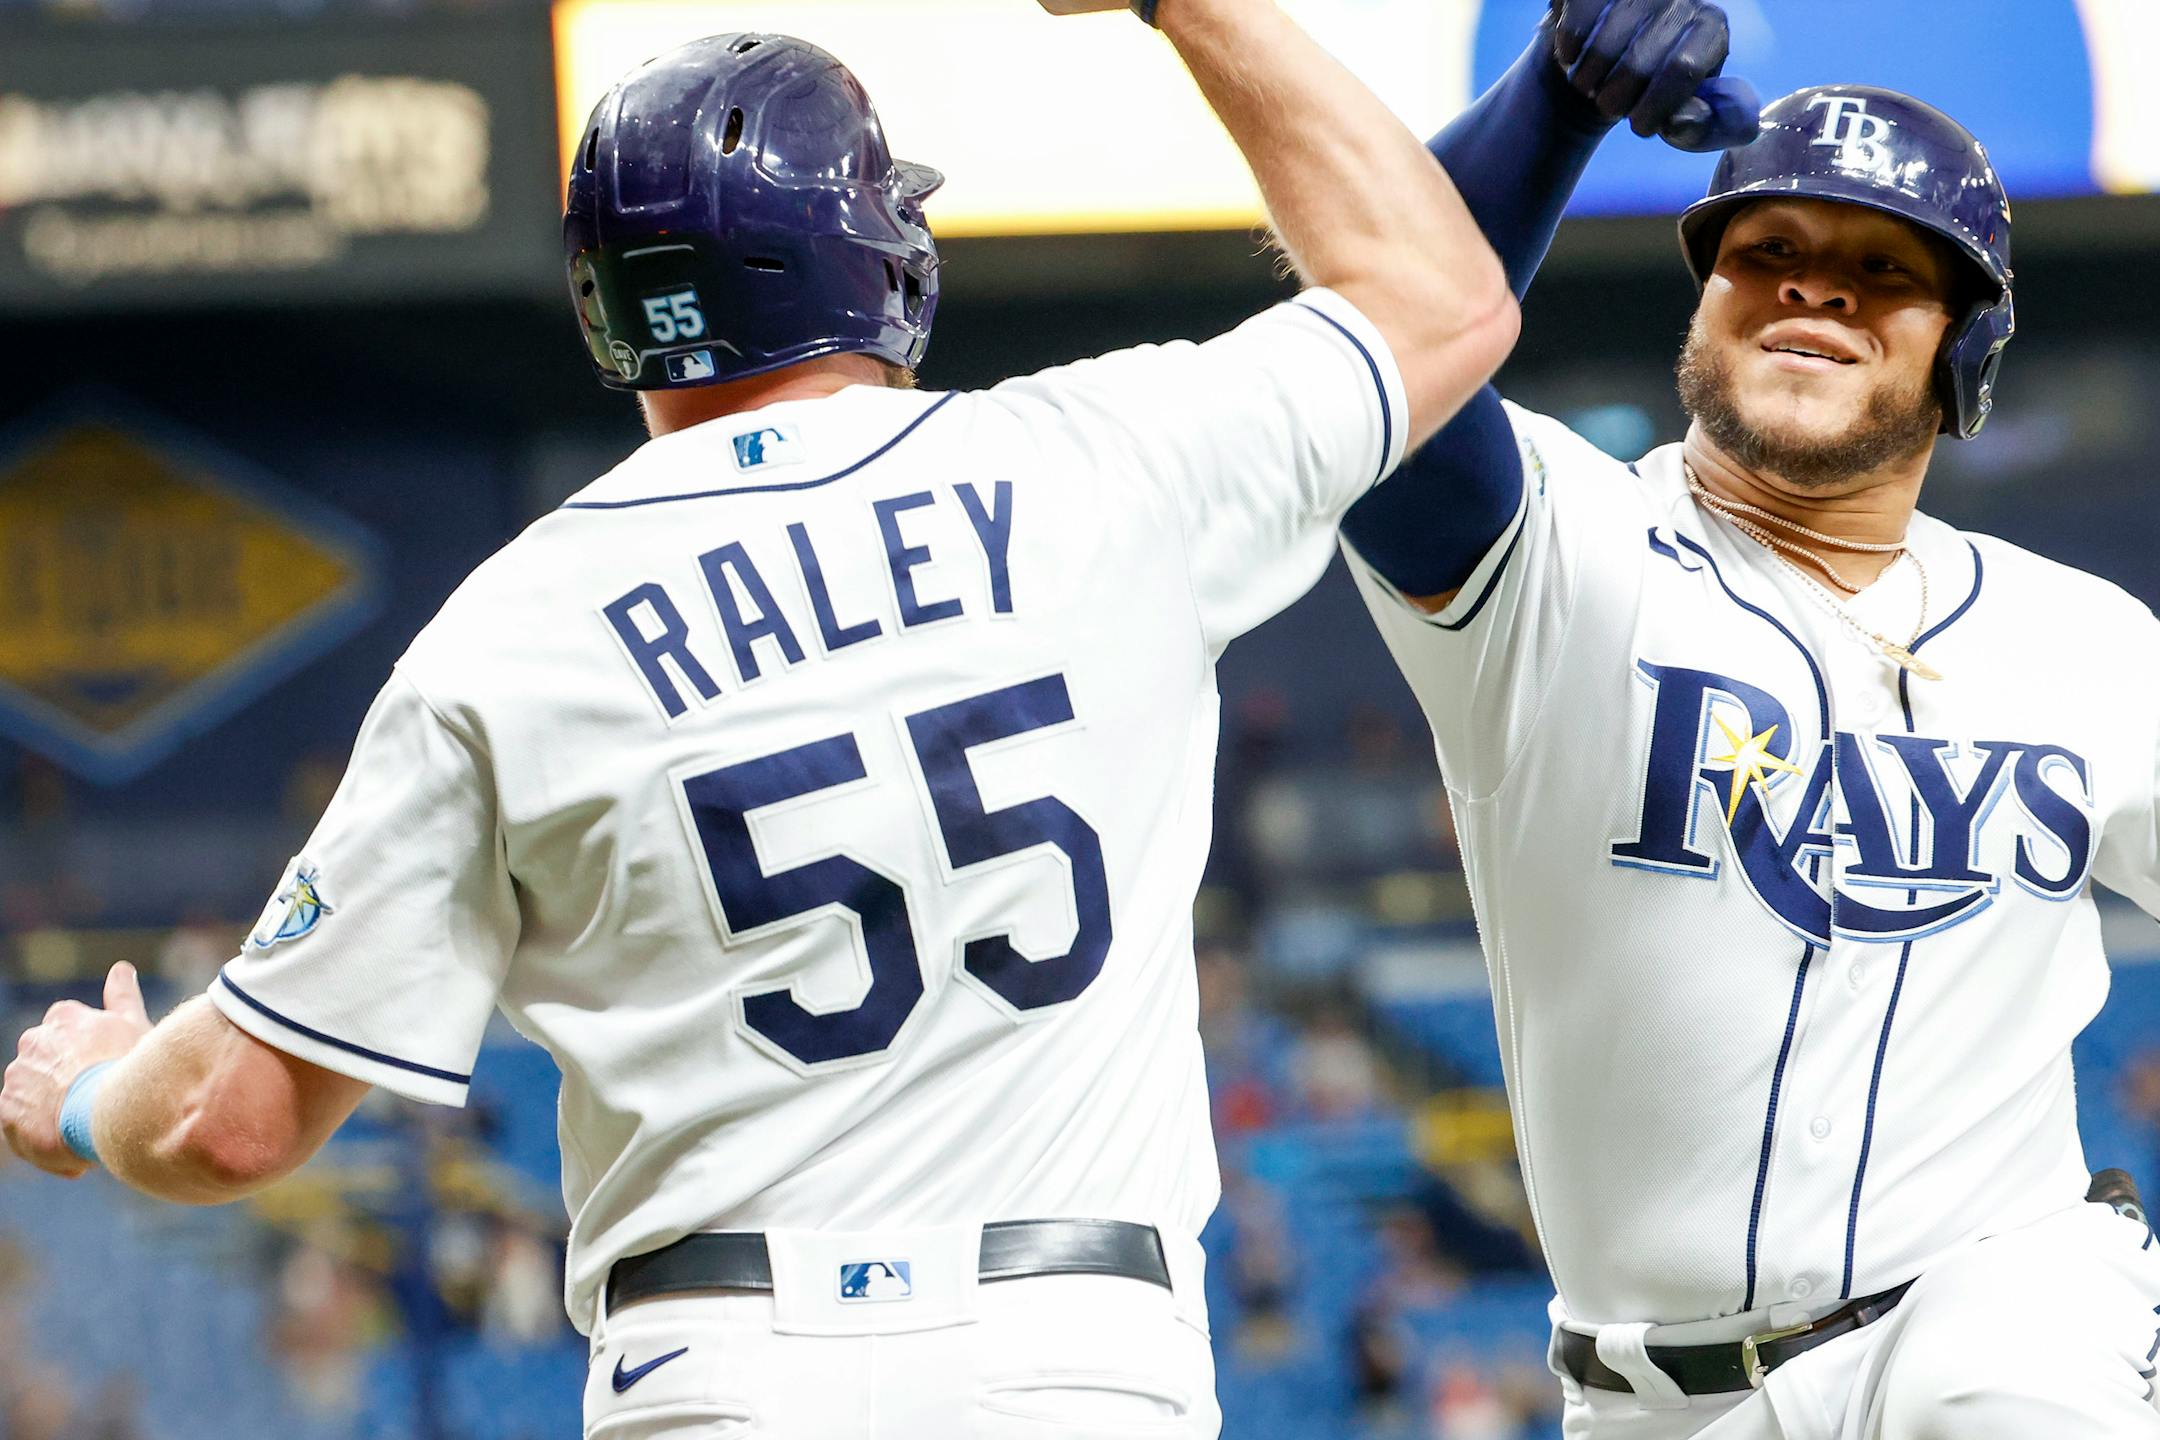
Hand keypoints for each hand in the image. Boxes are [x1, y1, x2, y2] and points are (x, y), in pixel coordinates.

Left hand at [2, 963, 152, 1178]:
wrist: (106, 1114)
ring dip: (50, 1100)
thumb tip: (121, 968)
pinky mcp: (6, 1112)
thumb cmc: (127, 1066)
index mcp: (63, 1017)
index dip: (87, 1048)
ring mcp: (16, 1077)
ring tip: (81, 1119)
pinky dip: (38, 1127)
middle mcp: (32, 1042)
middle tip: (92, 1091)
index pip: (67, 1027)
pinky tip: (66, 1135)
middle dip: (63, 1072)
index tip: (103, 1063)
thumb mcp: (134, 1025)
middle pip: (46, 1057)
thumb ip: (122, 996)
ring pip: (32, 1088)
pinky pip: (20, 1120)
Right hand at [1548, 0, 1761, 151]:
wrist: (1616, 55)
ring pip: (1602, 49)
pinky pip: (1576, 26)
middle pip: (1638, 65)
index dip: (1653, 109)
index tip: (1639, 127)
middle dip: (1616, 102)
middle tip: (1611, 107)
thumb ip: (1697, 128)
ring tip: (1592, 85)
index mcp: (1711, 29)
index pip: (1682, 69)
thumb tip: (1681, 121)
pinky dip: (1568, 53)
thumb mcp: (1685, 115)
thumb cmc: (1655, 89)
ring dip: (1587, 82)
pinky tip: (1573, 59)